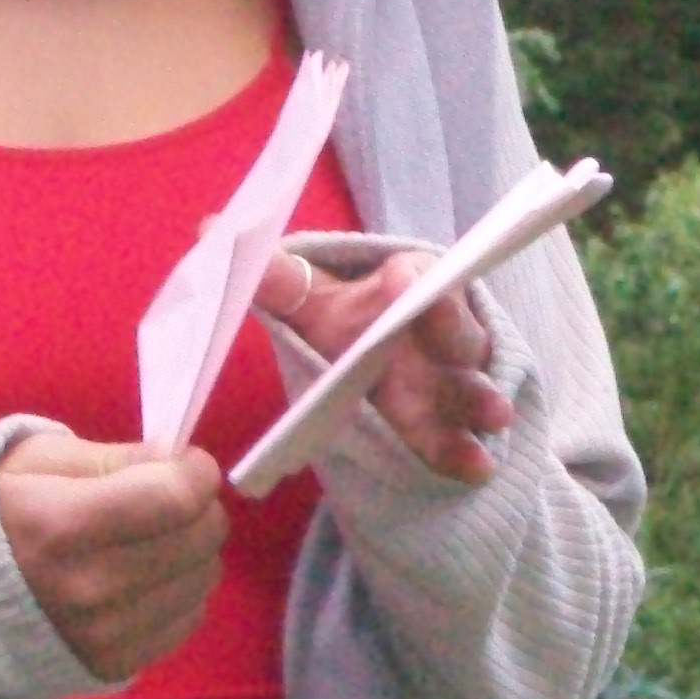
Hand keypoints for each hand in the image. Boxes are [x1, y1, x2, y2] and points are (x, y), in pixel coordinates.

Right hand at [0, 433, 227, 679]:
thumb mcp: (40, 460)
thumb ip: (115, 457)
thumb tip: (179, 461)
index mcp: (63, 527)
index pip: (176, 497)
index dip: (196, 471)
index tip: (184, 464)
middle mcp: (90, 588)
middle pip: (199, 538)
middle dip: (198, 506)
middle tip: (169, 499)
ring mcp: (105, 635)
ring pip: (203, 577)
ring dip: (192, 550)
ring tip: (153, 539)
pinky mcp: (115, 664)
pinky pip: (188, 618)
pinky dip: (179, 591)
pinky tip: (146, 577)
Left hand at [257, 250, 514, 482]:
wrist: (372, 346)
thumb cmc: (341, 318)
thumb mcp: (306, 297)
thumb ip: (273, 275)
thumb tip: (210, 228)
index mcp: (402, 280)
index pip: (416, 278)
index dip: (413, 287)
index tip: (405, 290)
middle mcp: (435, 320)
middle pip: (448, 336)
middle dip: (457, 350)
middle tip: (460, 358)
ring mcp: (453, 368)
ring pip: (463, 384)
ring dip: (475, 406)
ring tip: (489, 430)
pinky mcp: (459, 405)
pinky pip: (465, 426)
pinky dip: (469, 450)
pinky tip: (479, 470)